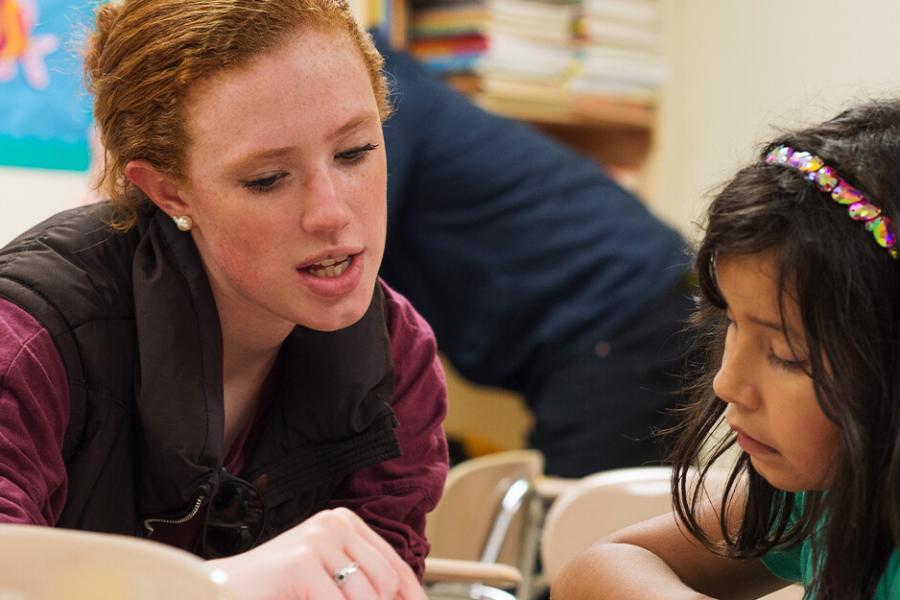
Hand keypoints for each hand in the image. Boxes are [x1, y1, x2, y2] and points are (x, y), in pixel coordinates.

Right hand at [209, 507, 426, 599]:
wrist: (224, 588)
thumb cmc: (278, 588)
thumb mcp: (328, 578)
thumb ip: (363, 583)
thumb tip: (405, 599)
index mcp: (344, 522)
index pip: (394, 564)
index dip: (410, 595)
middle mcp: (334, 523)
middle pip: (385, 582)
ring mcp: (318, 540)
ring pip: (366, 596)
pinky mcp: (302, 562)